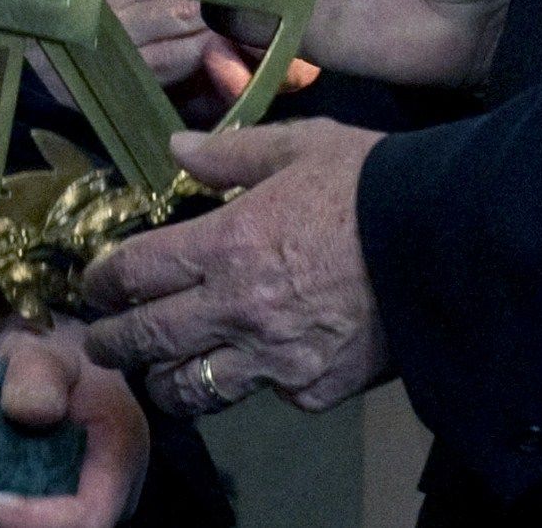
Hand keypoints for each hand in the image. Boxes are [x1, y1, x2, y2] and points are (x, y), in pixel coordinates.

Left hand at [0, 318, 148, 527]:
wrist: (39, 360)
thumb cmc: (53, 350)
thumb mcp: (49, 347)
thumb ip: (41, 372)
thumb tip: (29, 410)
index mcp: (114, 467)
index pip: (83, 520)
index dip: (26, 519)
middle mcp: (85, 504)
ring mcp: (47, 514)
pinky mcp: (7, 514)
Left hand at [83, 123, 388, 416]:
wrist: (447, 243)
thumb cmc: (370, 183)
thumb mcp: (298, 146)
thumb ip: (228, 151)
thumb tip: (173, 148)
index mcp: (226, 243)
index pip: (133, 273)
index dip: (101, 282)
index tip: (94, 285)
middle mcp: (238, 309)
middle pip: (147, 341)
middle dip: (112, 343)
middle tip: (102, 341)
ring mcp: (275, 358)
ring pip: (192, 390)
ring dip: (167, 380)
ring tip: (162, 370)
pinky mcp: (313, 390)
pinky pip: (265, 397)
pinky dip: (253, 385)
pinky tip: (257, 365)